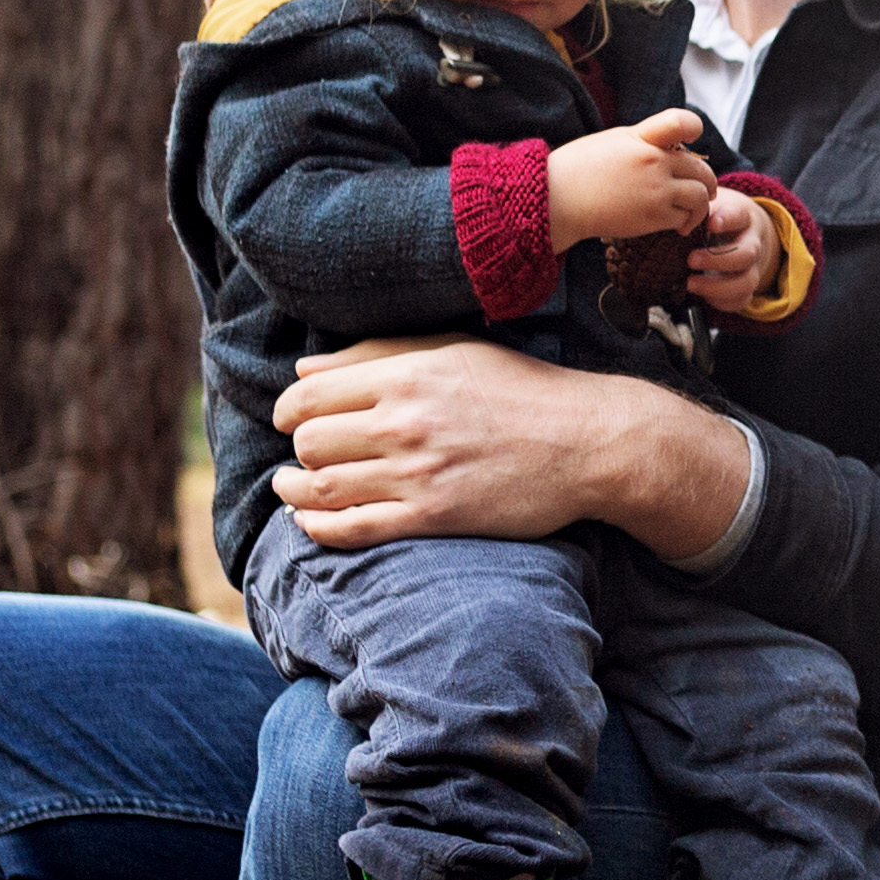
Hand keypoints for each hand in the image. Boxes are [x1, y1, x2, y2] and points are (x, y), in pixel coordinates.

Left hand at [274, 335, 736, 553]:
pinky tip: (312, 520)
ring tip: (293, 486)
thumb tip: (304, 371)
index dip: (289, 410)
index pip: (310, 396)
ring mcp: (418, 474)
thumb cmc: (523, 390)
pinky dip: (318, 527)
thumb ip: (378, 354)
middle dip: (299, 448)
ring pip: (321, 487)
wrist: (589, 442)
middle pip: (310, 443)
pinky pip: (352, 528)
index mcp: (408, 376)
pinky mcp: (434, 517)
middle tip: (308, 452)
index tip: (294, 418)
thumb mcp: (454, 351)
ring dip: (295, 489)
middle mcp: (406, 423)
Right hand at [544, 111, 718, 247]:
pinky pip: (685, 217)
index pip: (680, 122)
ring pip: (700, 196)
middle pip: (701, 168)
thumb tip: (671, 148)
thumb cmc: (579, 169)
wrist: (558, 199)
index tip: (694, 138)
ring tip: (693, 212)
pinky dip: (685, 222)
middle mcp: (654, 161)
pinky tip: (678, 225)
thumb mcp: (613, 141)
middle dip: (706, 181)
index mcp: (642, 137)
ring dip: (701, 205)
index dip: (693, 128)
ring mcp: (657, 189)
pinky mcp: (654, 216)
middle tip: (705, 190)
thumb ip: (644, 141)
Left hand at [686, 172, 817, 321]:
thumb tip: (668, 214)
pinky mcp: (746, 286)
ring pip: (747, 281)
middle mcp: (751, 243)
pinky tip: (704, 296)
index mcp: (742, 217)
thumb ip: (694, 209)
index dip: (727, 220)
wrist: (739, 231)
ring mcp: (752, 267)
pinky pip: (741, 300)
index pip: (739, 216)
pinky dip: (722, 301)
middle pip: (747, 254)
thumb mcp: (707, 206)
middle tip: (691, 260)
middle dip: (718, 260)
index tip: (711, 224)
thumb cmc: (715, 218)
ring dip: (718, 286)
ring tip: (690, 283)